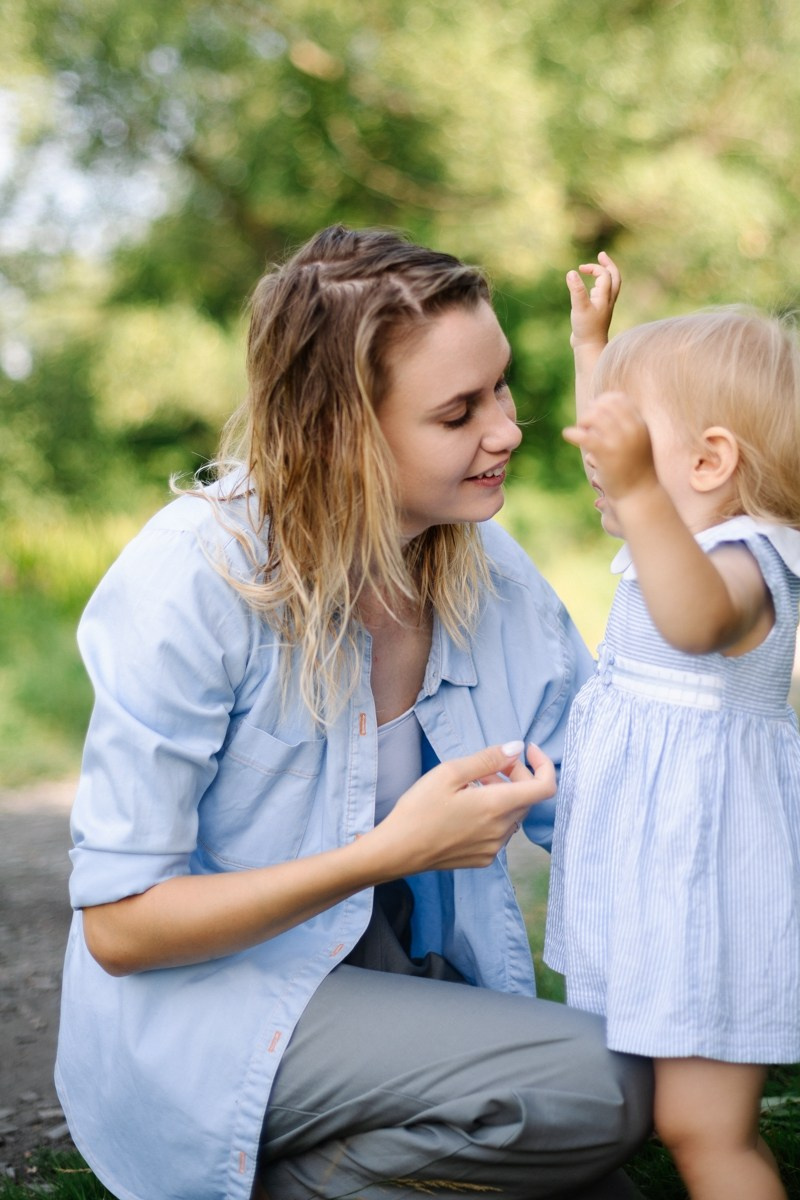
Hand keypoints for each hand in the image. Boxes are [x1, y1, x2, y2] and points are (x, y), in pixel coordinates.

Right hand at [372, 741, 555, 873]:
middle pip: (528, 798)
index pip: (545, 787)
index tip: (527, 750)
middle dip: (516, 775)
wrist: (397, 851)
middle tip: (489, 765)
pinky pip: (501, 831)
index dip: (543, 764)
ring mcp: (494, 848)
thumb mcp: (450, 772)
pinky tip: (468, 807)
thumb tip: (517, 748)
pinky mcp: (483, 858)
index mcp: (497, 806)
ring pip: (514, 814)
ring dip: (504, 794)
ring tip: (474, 784)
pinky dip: (494, 814)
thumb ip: (488, 759)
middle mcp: (502, 830)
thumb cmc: (419, 809)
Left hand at [563, 390, 656, 501]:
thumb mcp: (636, 443)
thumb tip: (600, 411)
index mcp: (640, 424)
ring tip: (580, 432)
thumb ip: (624, 427)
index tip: (595, 413)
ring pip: (594, 416)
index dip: (602, 402)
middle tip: (585, 425)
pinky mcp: (606, 454)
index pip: (618, 399)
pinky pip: (584, 436)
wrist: (640, 494)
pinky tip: (568, 435)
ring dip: (583, 421)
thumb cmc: (635, 470)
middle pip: (605, 404)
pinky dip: (573, 433)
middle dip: (591, 411)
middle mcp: (632, 429)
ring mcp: (620, 441)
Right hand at [567, 251, 620, 349]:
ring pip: (611, 286)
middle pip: (614, 277)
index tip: (579, 269)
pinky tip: (591, 288)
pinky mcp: (599, 313)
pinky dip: (600, 286)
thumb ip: (576, 289)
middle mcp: (608, 300)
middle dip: (608, 265)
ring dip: (606, 274)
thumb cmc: (586, 328)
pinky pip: (604, 295)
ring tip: (597, 269)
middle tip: (601, 255)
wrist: (589, 347)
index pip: (604, 275)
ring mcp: (604, 307)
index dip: (593, 268)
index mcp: (605, 296)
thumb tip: (571, 272)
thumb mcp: (579, 306)